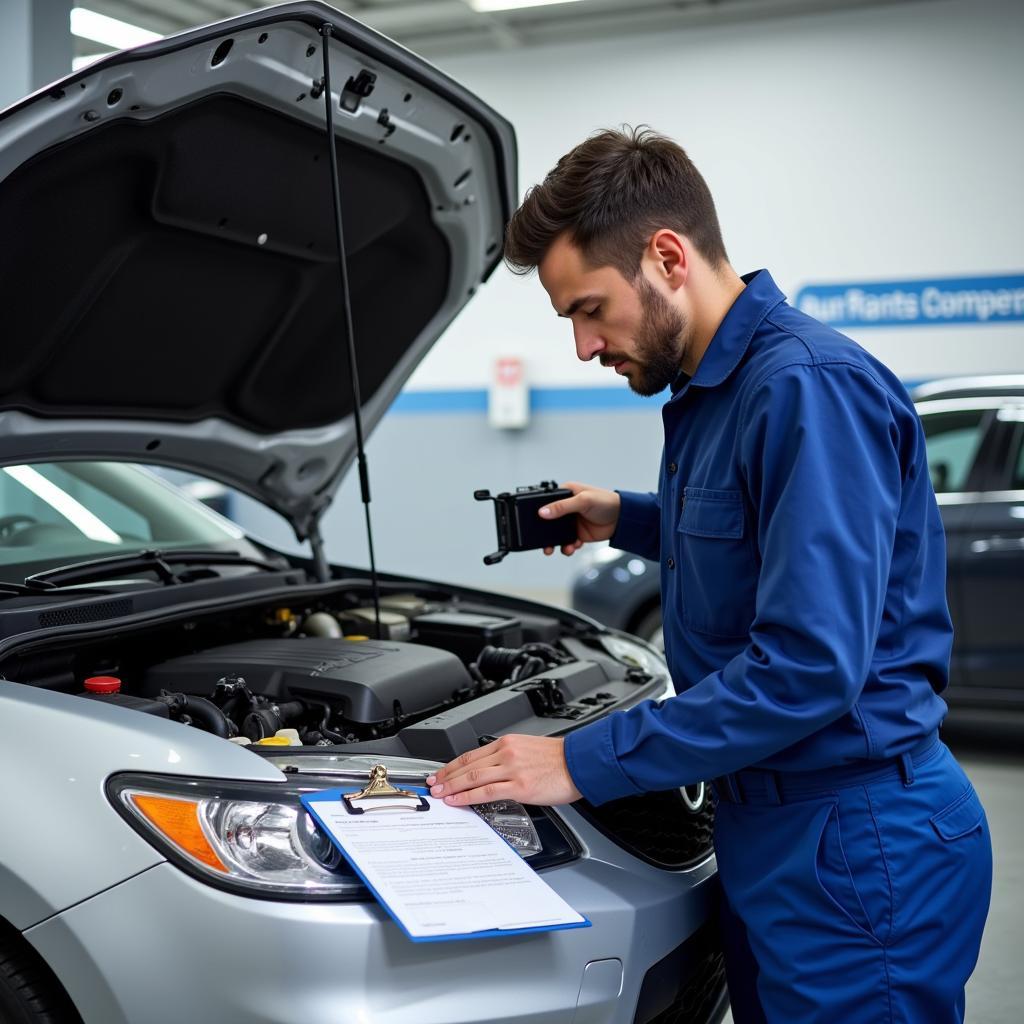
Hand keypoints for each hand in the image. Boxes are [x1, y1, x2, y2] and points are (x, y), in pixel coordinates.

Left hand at [425, 735, 582, 806]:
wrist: (579, 762)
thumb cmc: (559, 759)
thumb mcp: (528, 749)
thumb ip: (509, 758)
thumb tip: (492, 771)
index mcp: (507, 743)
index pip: (471, 754)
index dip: (451, 765)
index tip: (440, 773)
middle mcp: (506, 753)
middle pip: (467, 765)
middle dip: (446, 776)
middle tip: (432, 785)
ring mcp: (512, 770)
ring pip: (472, 777)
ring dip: (452, 787)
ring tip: (439, 794)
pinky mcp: (519, 786)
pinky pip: (487, 792)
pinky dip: (468, 797)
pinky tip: (458, 801)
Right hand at [538, 481, 620, 555]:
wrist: (623, 518)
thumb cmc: (607, 502)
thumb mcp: (583, 501)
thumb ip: (562, 506)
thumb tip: (543, 512)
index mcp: (567, 493)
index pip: (548, 502)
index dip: (541, 512)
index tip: (536, 522)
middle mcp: (568, 508)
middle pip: (550, 521)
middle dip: (547, 533)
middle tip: (544, 543)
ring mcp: (572, 522)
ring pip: (558, 534)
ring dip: (557, 543)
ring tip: (561, 548)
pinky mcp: (579, 533)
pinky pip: (568, 542)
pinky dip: (569, 546)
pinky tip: (574, 546)